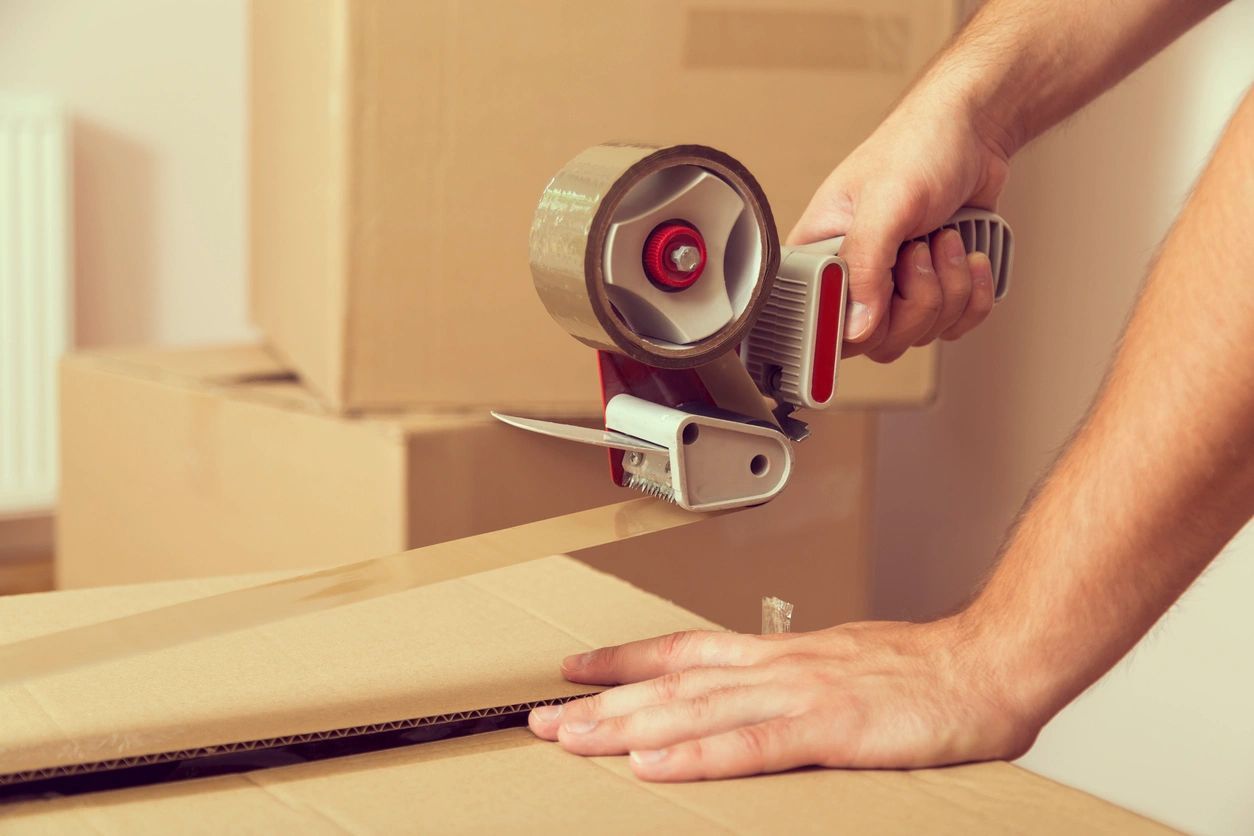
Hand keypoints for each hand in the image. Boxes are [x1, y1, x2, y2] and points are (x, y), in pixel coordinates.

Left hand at [528, 619, 1040, 781]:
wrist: (988, 664)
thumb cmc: (924, 672)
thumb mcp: (842, 667)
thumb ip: (792, 682)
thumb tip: (752, 702)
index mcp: (779, 654)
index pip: (684, 651)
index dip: (625, 660)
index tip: (577, 668)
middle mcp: (776, 667)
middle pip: (672, 684)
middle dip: (603, 704)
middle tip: (543, 718)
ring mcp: (800, 696)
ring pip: (695, 710)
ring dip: (627, 727)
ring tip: (571, 740)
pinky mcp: (831, 730)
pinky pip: (752, 747)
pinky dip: (698, 757)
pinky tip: (656, 766)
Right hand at [788, 94, 1011, 361]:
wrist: (974, 131)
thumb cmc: (918, 147)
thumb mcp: (885, 203)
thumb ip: (864, 265)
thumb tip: (855, 327)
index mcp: (819, 254)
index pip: (820, 322)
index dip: (855, 321)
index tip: (886, 294)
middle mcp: (852, 278)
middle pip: (877, 340)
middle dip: (917, 298)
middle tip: (920, 249)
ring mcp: (894, 289)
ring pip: (920, 334)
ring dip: (950, 287)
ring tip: (945, 238)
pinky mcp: (933, 291)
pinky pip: (954, 327)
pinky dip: (973, 294)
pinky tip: (969, 255)